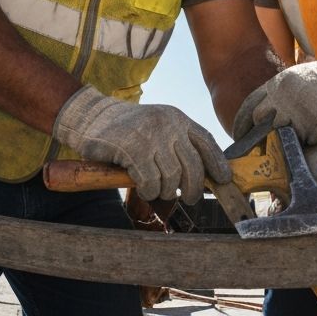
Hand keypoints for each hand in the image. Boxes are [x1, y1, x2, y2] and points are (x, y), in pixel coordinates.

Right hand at [52, 85, 230, 202]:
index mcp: (177, 118)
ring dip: (165, 191)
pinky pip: (151, 183)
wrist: (92, 117)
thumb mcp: (159, 127)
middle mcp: (168, 124)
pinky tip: (142, 186)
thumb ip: (179, 144)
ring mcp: (151, 136)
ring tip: (155, 187)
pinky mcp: (133, 149)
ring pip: (172, 178)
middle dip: (193, 188)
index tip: (224, 180)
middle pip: (193, 166)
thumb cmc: (128, 130)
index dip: (217, 163)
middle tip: (188, 198)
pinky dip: (149, 191)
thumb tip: (204, 174)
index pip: (206, 141)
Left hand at [233, 45, 316, 144]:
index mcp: (277, 84)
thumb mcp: (298, 77)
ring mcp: (295, 111)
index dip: (242, 121)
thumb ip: (282, 92)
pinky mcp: (311, 125)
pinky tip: (309, 142)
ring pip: (278, 134)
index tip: (239, 133)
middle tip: (259, 146)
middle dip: (258, 134)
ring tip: (285, 147)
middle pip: (259, 121)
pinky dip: (304, 144)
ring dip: (282, 142)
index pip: (249, 104)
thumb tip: (270, 108)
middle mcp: (282, 97)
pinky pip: (302, 141)